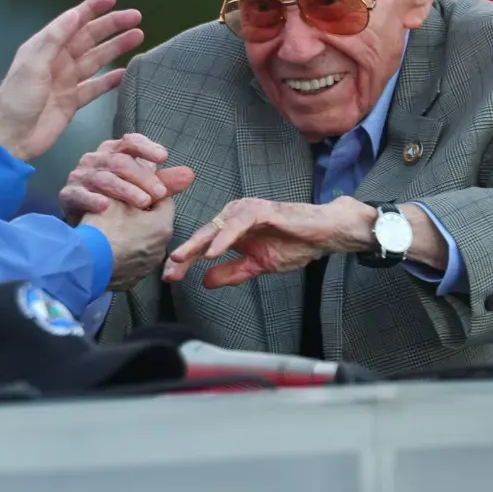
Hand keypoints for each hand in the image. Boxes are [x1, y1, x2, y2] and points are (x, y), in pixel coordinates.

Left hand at [0, 0, 144, 161]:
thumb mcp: (33, 64)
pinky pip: (96, 87)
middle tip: (135, 17)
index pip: (72, 22)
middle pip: (89, 38)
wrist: (11, 138)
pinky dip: (110, 80)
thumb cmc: (15, 100)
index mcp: (43, 47)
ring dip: (116, 48)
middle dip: (112, 26)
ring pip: (96, 59)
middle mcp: (56, 61)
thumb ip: (54, 39)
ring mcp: (65, 81)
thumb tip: (74, 14)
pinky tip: (125, 72)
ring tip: (137, 36)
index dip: (91, 8)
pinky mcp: (72, 102)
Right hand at [59, 133, 195, 219]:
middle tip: (160, 194)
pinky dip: (93, 199)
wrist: (85, 224)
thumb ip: (163, 183)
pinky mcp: (68, 194)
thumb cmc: (114, 200)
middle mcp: (95, 160)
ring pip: (104, 178)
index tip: (163, 157)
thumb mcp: (140, 189)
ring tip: (143, 202)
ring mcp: (80, 176)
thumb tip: (190, 174)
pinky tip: (106, 206)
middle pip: (120, 162)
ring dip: (125, 190)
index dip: (146, 147)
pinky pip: (80, 194)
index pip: (130, 142)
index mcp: (113, 152)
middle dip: (142, 177)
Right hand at [78, 167, 194, 289]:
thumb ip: (140, 177)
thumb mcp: (119, 196)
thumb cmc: (104, 227)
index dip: (145, 190)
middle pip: (153, 222)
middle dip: (140, 214)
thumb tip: (152, 162)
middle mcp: (161, 248)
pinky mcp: (132, 279)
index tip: (131, 188)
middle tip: (118, 208)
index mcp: (163, 225)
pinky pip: (131, 260)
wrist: (86, 264)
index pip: (162, 199)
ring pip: (143, 242)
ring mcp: (147, 266)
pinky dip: (123, 252)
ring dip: (132, 234)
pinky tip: (108, 246)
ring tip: (111, 228)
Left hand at [163, 197, 376, 287]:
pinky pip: (237, 224)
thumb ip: (231, 272)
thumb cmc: (294, 245)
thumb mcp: (257, 265)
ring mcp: (246, 210)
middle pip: (203, 236)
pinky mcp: (260, 210)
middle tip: (168, 269)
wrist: (324, 234)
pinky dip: (224, 238)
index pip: (203, 245)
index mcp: (231, 229)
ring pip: (215, 228)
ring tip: (182, 259)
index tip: (169, 277)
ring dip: (198, 244)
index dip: (186, 261)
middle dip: (184, 254)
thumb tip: (204, 281)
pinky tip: (212, 252)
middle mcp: (234, 216)